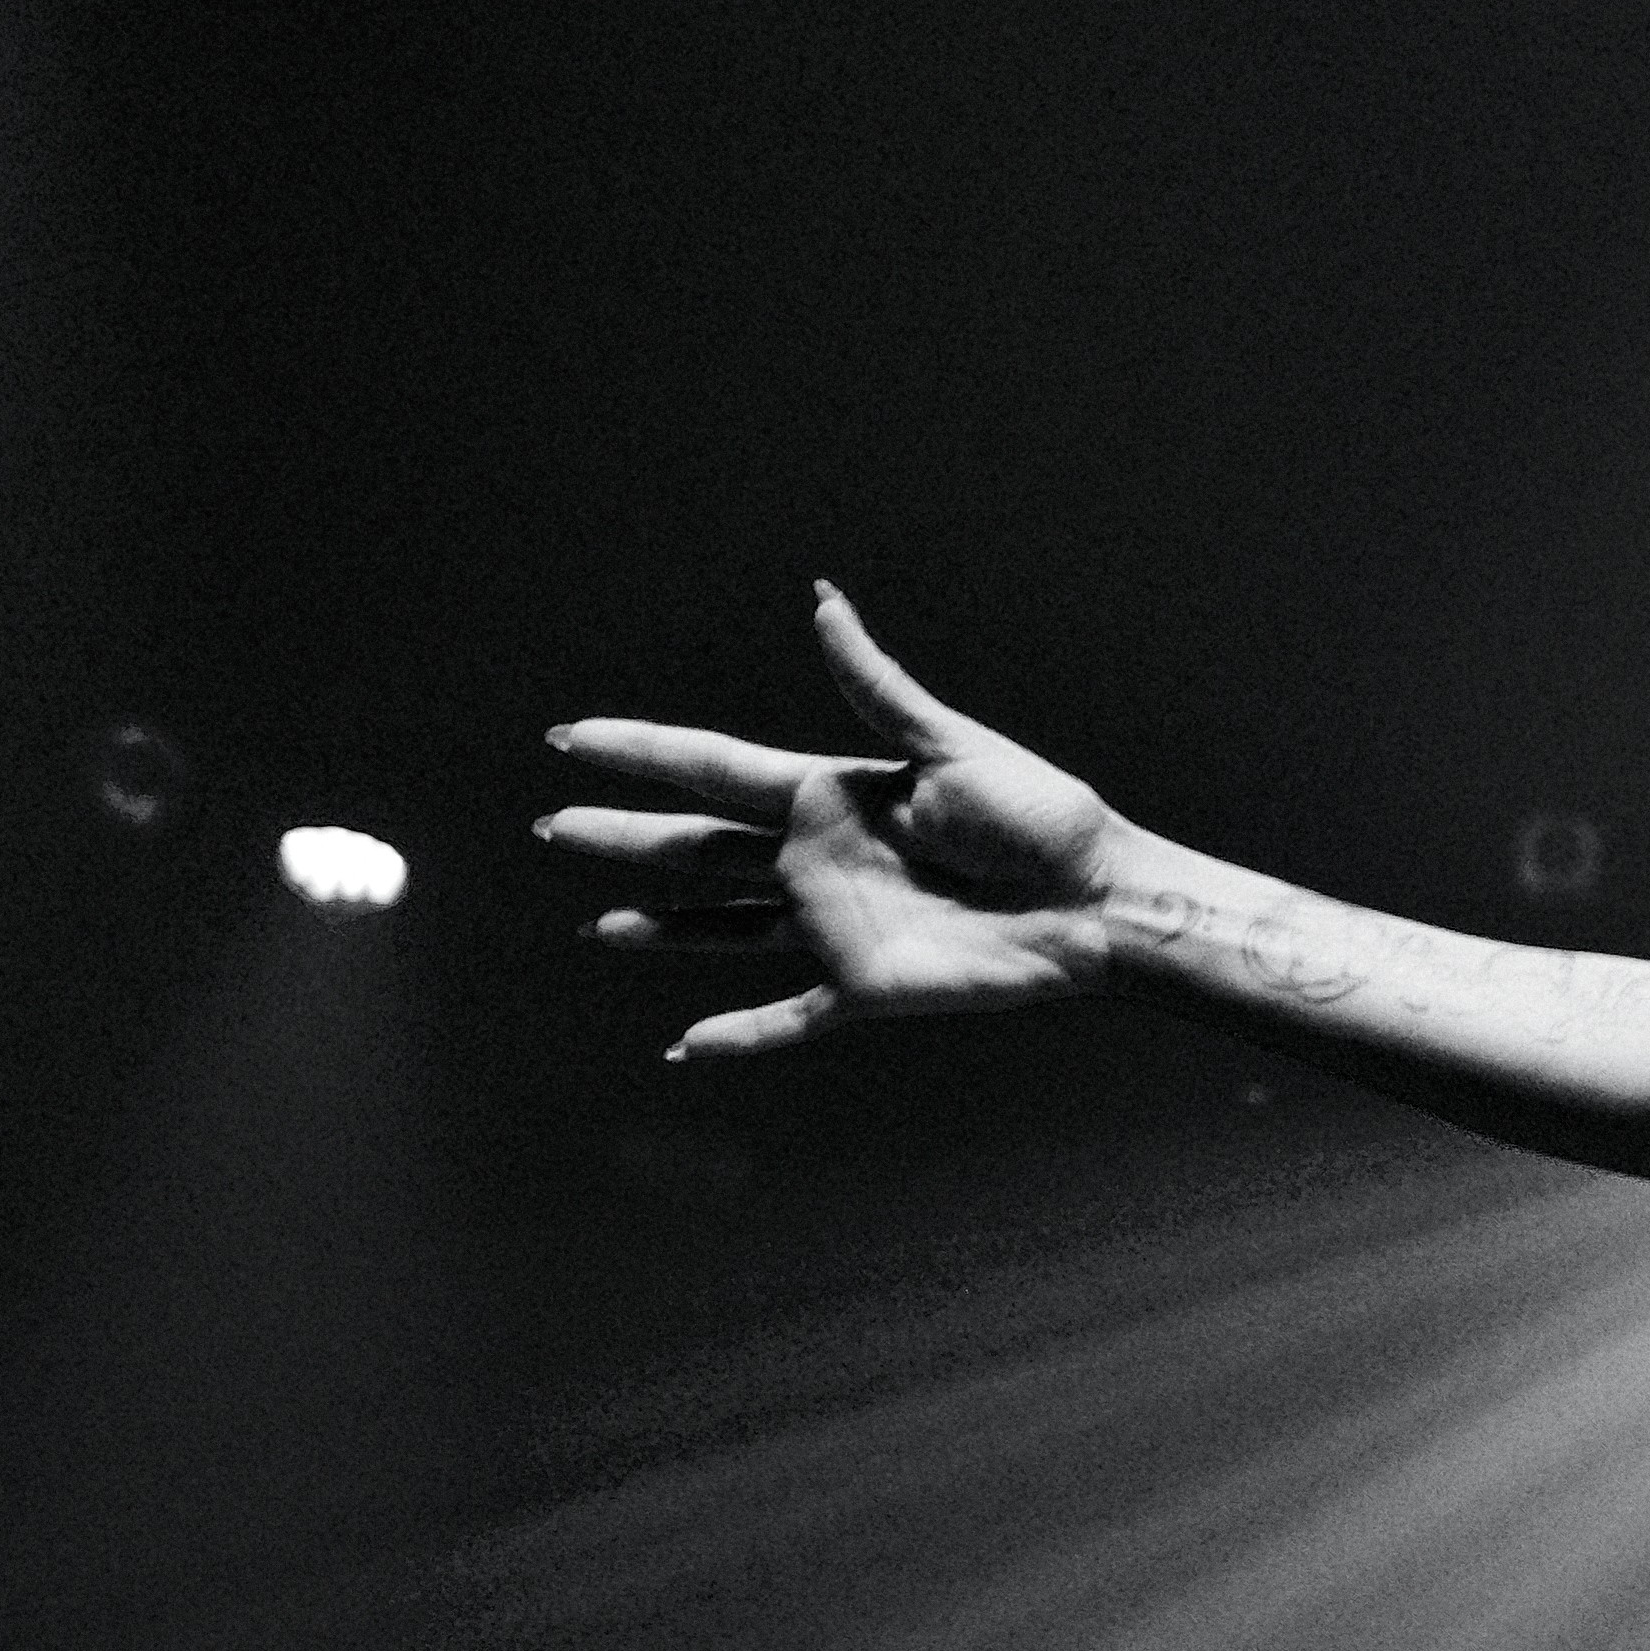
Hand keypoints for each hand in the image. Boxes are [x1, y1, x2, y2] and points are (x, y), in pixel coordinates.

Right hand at [539, 585, 1127, 1061]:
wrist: (1098, 903)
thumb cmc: (1041, 819)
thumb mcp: (952, 746)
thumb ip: (876, 687)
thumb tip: (823, 602)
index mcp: (829, 794)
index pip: (711, 769)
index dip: (640, 754)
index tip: (568, 739)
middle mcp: (817, 860)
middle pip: (697, 850)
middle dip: (624, 839)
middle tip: (551, 827)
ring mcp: (834, 927)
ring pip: (721, 929)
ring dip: (659, 929)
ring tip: (598, 928)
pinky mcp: (865, 988)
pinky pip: (786, 1015)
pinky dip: (738, 1034)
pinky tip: (685, 1048)